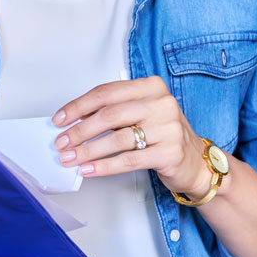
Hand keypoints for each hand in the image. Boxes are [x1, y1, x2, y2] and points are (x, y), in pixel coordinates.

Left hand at [52, 77, 213, 197]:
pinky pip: (129, 160)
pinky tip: (89, 169)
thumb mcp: (140, 114)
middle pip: (110, 115)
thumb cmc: (163, 135)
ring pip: (117, 139)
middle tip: (61, 142)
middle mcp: (161, 104)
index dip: (78, 106)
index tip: (60, 119)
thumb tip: (73, 121)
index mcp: (151, 87)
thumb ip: (113, 112)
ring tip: (70, 158)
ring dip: (88, 150)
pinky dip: (104, 166)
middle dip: (79, 130)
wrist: (197, 162)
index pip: (106, 93)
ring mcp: (169, 128)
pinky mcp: (170, 153)